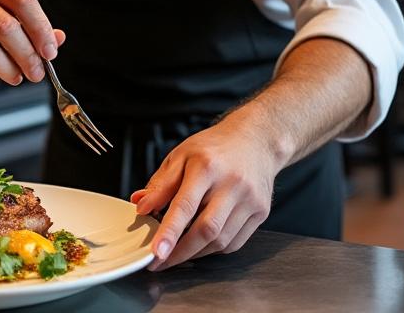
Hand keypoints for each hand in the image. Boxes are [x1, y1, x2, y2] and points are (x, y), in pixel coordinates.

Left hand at [133, 117, 280, 269]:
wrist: (255, 140)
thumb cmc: (214, 148)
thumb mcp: (181, 155)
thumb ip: (161, 184)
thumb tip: (141, 207)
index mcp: (206, 166)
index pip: (185, 205)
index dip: (169, 232)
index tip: (157, 252)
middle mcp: (232, 184)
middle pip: (206, 229)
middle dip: (180, 252)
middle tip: (160, 262)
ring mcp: (250, 199)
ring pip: (221, 240)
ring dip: (196, 252)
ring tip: (178, 251)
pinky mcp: (261, 212)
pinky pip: (235, 242)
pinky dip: (214, 248)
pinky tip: (202, 242)